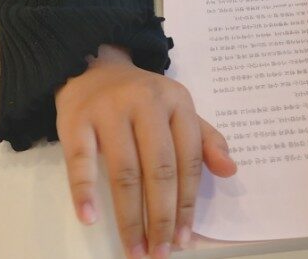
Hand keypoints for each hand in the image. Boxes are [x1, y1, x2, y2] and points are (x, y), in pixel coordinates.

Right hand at [55, 44, 237, 258]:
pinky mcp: (77, 118)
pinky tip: (90, 218)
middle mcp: (146, 102)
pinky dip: (84, 191)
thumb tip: (231, 170)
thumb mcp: (178, 109)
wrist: (92, 67)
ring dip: (129, 216)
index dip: (187, 203)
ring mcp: (110, 109)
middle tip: (159, 252)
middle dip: (161, 216)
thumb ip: (205, 139)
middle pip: (158, 169)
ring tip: (134, 248)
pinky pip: (80, 160)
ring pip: (124, 170)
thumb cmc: (141, 99)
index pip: (188, 159)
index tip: (184, 238)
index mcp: (177, 101)